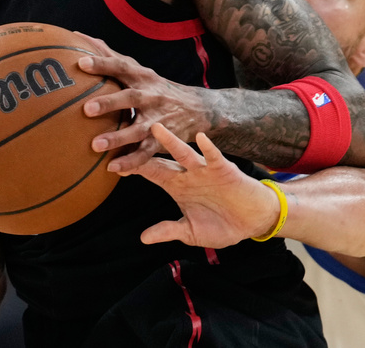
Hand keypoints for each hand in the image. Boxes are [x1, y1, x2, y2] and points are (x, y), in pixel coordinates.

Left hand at [73, 32, 208, 171]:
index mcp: (143, 77)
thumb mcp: (139, 70)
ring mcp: (158, 120)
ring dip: (118, 138)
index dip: (102, 64)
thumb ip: (110, 55)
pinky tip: (112, 168)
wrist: (198, 109)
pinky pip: (146, 153)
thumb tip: (79, 36)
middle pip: (131, 97)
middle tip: (86, 109)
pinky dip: (131, 161)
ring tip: (95, 146)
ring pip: (138, 129)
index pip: (121, 67)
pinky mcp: (163, 141)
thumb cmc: (155, 87)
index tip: (80, 63)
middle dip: (109, 102)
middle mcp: (151, 96)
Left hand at [124, 124, 280, 247]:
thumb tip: (143, 238)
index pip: (151, 173)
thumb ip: (168, 230)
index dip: (133, 168)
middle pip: (161, 159)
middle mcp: (187, 174)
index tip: (112, 164)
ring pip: (183, 152)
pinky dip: (207, 147)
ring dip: (169, 140)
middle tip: (124, 137)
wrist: (253, 221)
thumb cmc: (222, 225)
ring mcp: (204, 170)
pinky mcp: (223, 170)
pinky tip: (200, 137)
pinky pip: (214, 156)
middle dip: (143, 150)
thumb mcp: (191, 232)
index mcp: (176, 186)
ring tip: (155, 127)